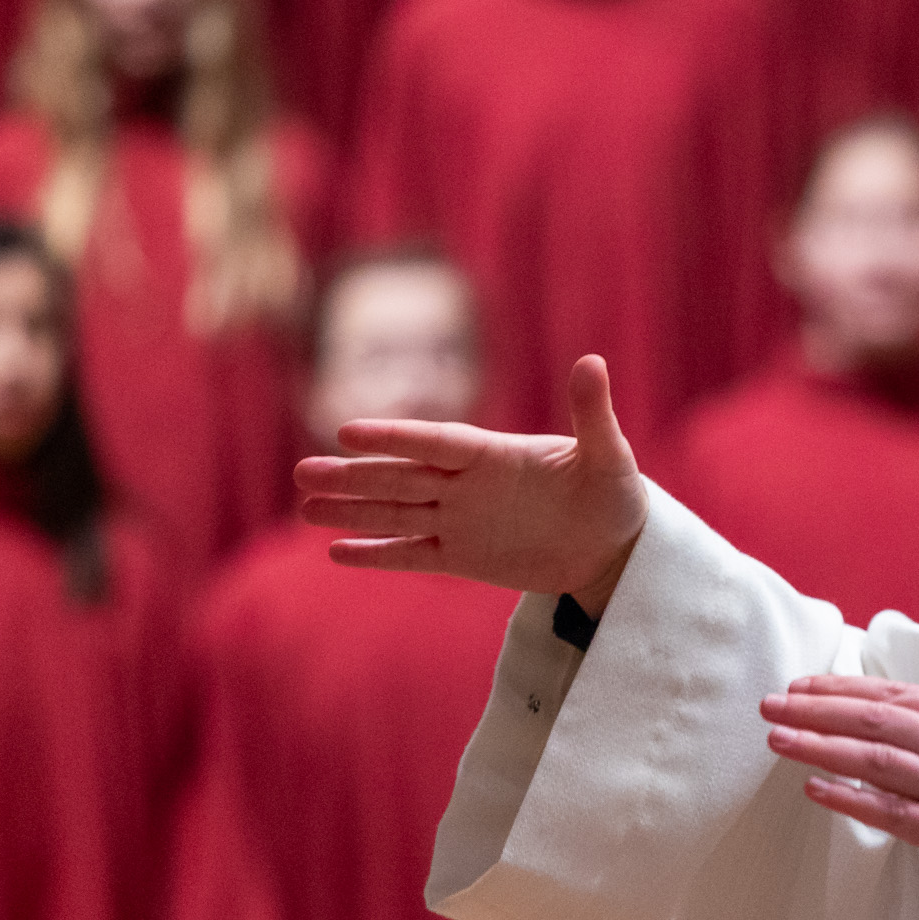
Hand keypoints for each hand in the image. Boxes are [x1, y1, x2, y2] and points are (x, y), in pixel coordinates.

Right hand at [296, 355, 646, 608]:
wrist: (616, 544)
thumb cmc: (615, 493)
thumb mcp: (609, 456)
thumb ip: (593, 414)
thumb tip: (592, 361)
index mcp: (495, 454)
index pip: (436, 442)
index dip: (395, 437)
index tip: (348, 431)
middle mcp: (468, 483)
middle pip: (401, 477)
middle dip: (354, 475)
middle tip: (302, 471)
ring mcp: (462, 520)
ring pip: (397, 512)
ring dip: (352, 509)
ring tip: (305, 504)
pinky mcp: (465, 557)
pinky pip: (413, 555)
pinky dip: (378, 554)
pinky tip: (336, 552)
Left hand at [760, 676, 918, 885]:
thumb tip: (879, 713)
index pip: (891, 695)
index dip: (841, 688)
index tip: (802, 685)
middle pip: (874, 720)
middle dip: (817, 709)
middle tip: (772, 704)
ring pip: (875, 760)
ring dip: (821, 747)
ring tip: (780, 738)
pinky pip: (890, 813)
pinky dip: (849, 798)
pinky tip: (814, 788)